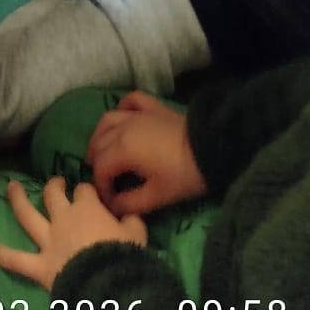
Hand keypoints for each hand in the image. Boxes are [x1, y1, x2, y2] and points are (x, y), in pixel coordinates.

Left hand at [0, 177, 147, 290]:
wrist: (108, 286)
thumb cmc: (125, 257)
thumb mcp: (138, 236)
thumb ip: (132, 223)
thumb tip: (130, 217)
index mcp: (88, 209)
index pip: (84, 191)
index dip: (86, 190)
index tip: (89, 193)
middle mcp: (64, 219)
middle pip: (52, 194)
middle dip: (53, 185)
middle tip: (55, 183)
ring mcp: (49, 241)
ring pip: (27, 215)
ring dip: (17, 200)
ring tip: (9, 187)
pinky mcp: (40, 266)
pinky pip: (19, 260)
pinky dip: (6, 256)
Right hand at [86, 91, 206, 217]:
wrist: (212, 149)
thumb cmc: (184, 175)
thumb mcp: (158, 196)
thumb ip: (131, 204)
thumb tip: (113, 207)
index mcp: (122, 149)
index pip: (100, 168)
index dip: (101, 187)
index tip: (109, 202)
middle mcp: (122, 127)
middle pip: (99, 144)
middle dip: (97, 163)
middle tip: (105, 181)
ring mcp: (136, 114)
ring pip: (107, 120)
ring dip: (100, 136)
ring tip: (104, 150)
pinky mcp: (152, 107)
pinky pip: (129, 102)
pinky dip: (122, 108)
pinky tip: (123, 117)